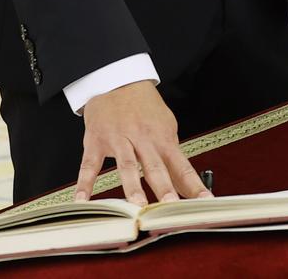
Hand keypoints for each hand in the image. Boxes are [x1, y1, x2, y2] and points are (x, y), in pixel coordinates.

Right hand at [76, 81, 210, 204]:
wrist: (118, 80)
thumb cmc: (144, 108)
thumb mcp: (166, 127)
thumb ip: (173, 158)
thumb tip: (188, 186)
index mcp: (163, 138)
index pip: (181, 165)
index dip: (193, 184)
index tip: (204, 202)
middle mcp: (143, 139)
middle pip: (155, 166)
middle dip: (164, 187)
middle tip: (171, 206)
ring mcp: (118, 140)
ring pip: (126, 165)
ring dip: (132, 186)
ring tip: (137, 207)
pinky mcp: (96, 141)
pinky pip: (90, 165)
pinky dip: (85, 183)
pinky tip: (83, 200)